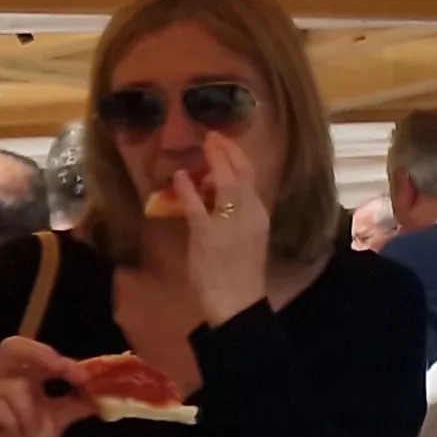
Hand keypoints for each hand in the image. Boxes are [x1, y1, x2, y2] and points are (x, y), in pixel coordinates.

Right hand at [0, 335, 94, 436]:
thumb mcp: (58, 418)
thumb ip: (79, 402)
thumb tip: (108, 390)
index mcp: (17, 375)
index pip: (28, 349)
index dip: (56, 356)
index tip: (83, 376)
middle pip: (10, 346)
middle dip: (41, 356)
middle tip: (62, 371)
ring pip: (13, 389)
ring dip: (30, 413)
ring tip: (28, 430)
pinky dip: (12, 423)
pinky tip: (11, 434)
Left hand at [176, 129, 270, 323]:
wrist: (238, 301)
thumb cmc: (241, 273)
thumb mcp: (247, 239)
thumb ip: (237, 216)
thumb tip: (217, 195)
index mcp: (259, 215)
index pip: (252, 177)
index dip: (238, 156)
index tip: (225, 143)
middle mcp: (249, 214)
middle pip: (241, 173)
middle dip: (227, 151)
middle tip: (213, 135)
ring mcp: (229, 223)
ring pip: (225, 183)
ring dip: (214, 161)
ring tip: (203, 146)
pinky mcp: (208, 235)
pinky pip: (197, 206)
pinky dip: (187, 189)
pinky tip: (178, 177)